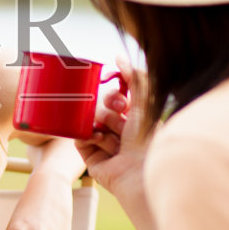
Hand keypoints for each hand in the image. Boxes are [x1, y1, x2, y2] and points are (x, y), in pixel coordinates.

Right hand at [76, 58, 150, 202]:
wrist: (141, 173)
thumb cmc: (148, 139)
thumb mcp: (145, 102)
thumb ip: (135, 77)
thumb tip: (120, 56)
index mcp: (136, 121)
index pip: (118, 99)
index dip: (116, 94)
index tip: (120, 94)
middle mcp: (121, 134)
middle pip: (103, 108)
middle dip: (110, 108)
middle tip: (119, 111)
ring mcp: (106, 146)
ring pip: (92, 121)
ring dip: (103, 125)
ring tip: (115, 137)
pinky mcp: (92, 159)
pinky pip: (80, 138)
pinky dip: (88, 135)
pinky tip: (99, 139)